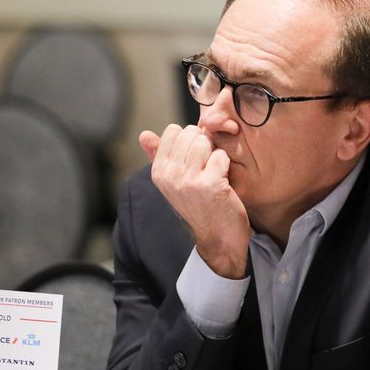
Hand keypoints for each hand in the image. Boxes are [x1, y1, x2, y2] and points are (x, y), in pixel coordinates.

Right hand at [140, 125, 250, 277]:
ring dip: (214, 153)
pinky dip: (226, 165)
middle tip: (207, 165)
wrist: (219, 238)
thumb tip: (144, 134)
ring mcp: (189, 180)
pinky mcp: (210, 184)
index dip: (190, 138)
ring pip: (204, 142)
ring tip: (214, 172)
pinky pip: (220, 156)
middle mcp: (170, 176)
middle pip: (190, 133)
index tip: (195, 157)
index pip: (172, 131)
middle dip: (203, 143)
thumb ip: (160, 156)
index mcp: (159, 172)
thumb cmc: (199, 206)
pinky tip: (223, 180)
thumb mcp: (173, 183)